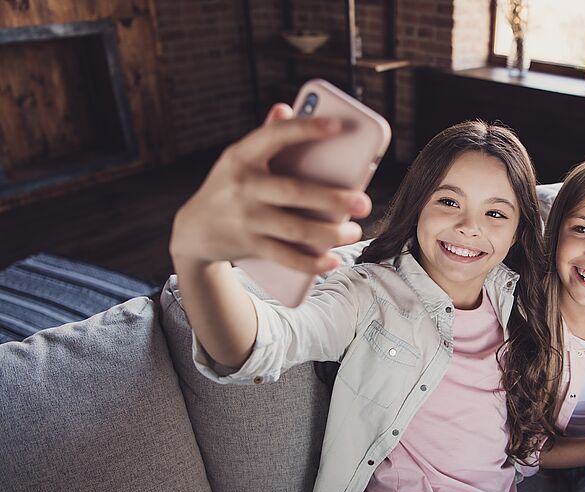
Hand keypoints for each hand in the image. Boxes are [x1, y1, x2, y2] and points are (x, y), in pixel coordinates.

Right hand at [169, 103, 371, 273]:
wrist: (193, 230)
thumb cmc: (229, 187)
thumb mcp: (239, 159)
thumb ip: (265, 135)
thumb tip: (287, 108)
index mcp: (242, 155)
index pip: (275, 136)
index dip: (306, 128)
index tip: (338, 126)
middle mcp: (242, 186)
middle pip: (294, 192)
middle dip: (332, 198)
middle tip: (363, 202)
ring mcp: (245, 218)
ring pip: (294, 229)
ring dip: (329, 233)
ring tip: (354, 232)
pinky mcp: (248, 245)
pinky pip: (285, 256)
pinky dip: (310, 262)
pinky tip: (332, 260)